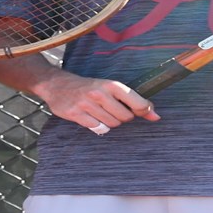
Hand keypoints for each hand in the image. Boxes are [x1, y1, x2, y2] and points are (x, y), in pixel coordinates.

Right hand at [32, 74, 159, 134]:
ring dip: (109, 122)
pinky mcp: (76, 114)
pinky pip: (97, 128)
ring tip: (100, 112)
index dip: (143, 110)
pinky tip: (91, 117)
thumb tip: (155, 116)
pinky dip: (98, 126)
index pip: (137, 102)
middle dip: (123, 117)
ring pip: (111, 124)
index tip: (143, 112)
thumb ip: (134, 102)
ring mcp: (87, 104)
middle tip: (113, 110)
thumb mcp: (110, 88)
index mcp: (111, 84)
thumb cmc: (89, 87)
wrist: (57, 84)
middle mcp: (100, 93)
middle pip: (125, 117)